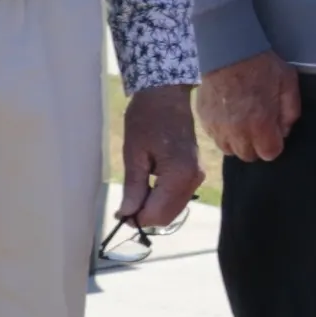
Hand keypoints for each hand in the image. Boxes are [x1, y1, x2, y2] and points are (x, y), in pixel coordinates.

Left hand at [117, 85, 204, 225]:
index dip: (136, 220)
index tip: (118, 215)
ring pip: (174, 209)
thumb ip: (133, 188)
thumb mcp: (133, 154)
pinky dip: (162, 200)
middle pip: (168, 216)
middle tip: (124, 208)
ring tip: (134, 196)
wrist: (167, 97)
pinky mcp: (195, 173)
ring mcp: (197, 177)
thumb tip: (127, 215)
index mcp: (179, 175)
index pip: (157, 213)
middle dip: (146, 217)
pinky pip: (178, 198)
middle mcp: (193, 180)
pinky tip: (148, 189)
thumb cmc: (146, 120)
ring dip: (154, 209)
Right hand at [199, 48, 302, 162]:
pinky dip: (223, 132)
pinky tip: (229, 117)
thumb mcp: (288, 85)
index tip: (273, 131)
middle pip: (248, 156)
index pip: (269, 154)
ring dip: (238, 141)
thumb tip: (284, 132)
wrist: (228, 50)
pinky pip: (215, 136)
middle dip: (257, 145)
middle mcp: (236, 131)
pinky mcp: (203, 118)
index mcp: (260, 124)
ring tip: (243, 123)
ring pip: (229, 149)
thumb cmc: (262, 66)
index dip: (274, 144)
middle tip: (259, 127)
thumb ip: (290, 113)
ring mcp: (216, 126)